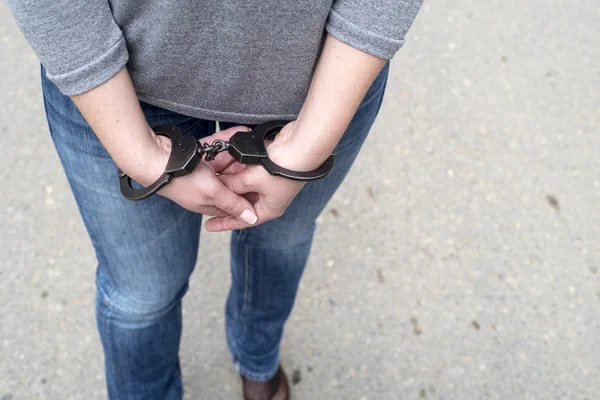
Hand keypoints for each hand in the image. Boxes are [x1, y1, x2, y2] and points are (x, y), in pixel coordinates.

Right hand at [131, 126, 258, 223]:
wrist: (154, 158)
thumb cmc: (181, 180)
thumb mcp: (213, 193)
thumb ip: (233, 203)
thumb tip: (251, 219)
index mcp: (209, 203)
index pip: (234, 203)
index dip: (249, 195)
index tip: (265, 185)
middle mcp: (206, 188)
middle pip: (232, 180)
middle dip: (245, 170)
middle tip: (262, 160)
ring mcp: (201, 171)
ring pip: (225, 162)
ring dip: (237, 154)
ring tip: (253, 143)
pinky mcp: (196, 155)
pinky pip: (215, 148)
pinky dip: (225, 141)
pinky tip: (238, 133)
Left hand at [205, 121, 325, 231]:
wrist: (298, 146)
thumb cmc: (281, 168)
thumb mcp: (250, 180)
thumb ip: (232, 186)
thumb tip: (218, 187)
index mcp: (270, 208)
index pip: (243, 219)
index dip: (225, 222)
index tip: (209, 225)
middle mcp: (270, 198)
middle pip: (242, 203)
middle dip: (226, 200)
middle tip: (208, 204)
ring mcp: (270, 183)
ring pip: (244, 187)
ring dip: (230, 185)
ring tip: (212, 184)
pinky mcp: (268, 169)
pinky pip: (248, 175)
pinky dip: (237, 173)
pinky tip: (224, 169)